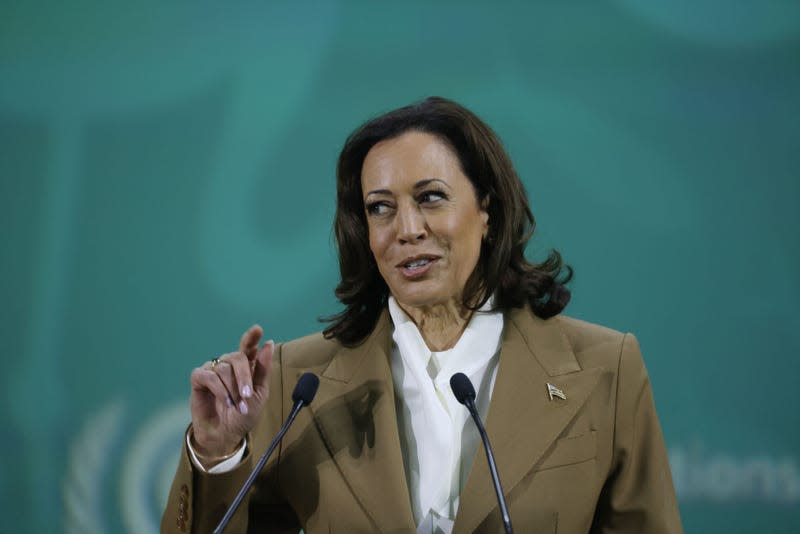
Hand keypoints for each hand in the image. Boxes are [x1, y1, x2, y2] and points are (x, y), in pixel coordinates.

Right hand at [189, 325, 273, 458]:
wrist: (226, 435)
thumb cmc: (244, 414)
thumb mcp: (259, 393)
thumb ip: (262, 369)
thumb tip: (268, 344)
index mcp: (246, 366)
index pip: (248, 347)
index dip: (251, 337)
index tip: (258, 329)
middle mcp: (229, 365)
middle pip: (237, 357)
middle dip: (244, 377)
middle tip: (246, 396)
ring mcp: (213, 370)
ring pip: (224, 369)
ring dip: (232, 390)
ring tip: (236, 406)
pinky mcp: (199, 379)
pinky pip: (209, 376)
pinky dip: (219, 390)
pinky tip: (225, 402)